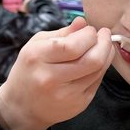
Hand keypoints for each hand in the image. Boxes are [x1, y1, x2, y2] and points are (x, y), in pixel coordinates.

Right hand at [0, 16, 114, 129]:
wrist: (23, 107)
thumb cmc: (30, 70)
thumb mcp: (37, 45)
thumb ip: (62, 33)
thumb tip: (83, 22)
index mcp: (38, 57)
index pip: (73, 46)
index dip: (89, 35)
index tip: (91, 30)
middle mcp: (51, 78)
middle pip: (92, 60)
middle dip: (104, 43)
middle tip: (105, 34)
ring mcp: (66, 94)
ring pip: (98, 71)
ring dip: (106, 54)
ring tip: (103, 45)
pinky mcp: (78, 104)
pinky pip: (97, 82)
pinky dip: (101, 68)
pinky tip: (97, 61)